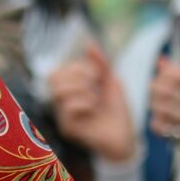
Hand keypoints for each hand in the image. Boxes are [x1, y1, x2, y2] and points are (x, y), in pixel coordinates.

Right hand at [48, 43, 136, 162]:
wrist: (126, 137)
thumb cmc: (116, 111)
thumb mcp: (111, 82)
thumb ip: (100, 63)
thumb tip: (89, 43)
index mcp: (69, 89)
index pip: (57, 70)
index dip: (77, 67)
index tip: (97, 75)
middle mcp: (62, 101)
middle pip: (53, 77)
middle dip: (79, 75)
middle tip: (96, 85)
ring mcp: (62, 114)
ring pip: (58, 91)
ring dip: (81, 89)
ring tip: (95, 98)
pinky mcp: (67, 127)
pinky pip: (68, 108)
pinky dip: (85, 103)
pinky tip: (94, 110)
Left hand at [149, 57, 179, 160]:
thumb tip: (161, 60)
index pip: (179, 76)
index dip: (163, 75)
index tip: (159, 77)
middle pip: (168, 92)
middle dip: (155, 89)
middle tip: (153, 90)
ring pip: (163, 110)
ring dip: (154, 105)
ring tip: (155, 104)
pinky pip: (163, 128)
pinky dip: (157, 122)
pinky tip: (160, 119)